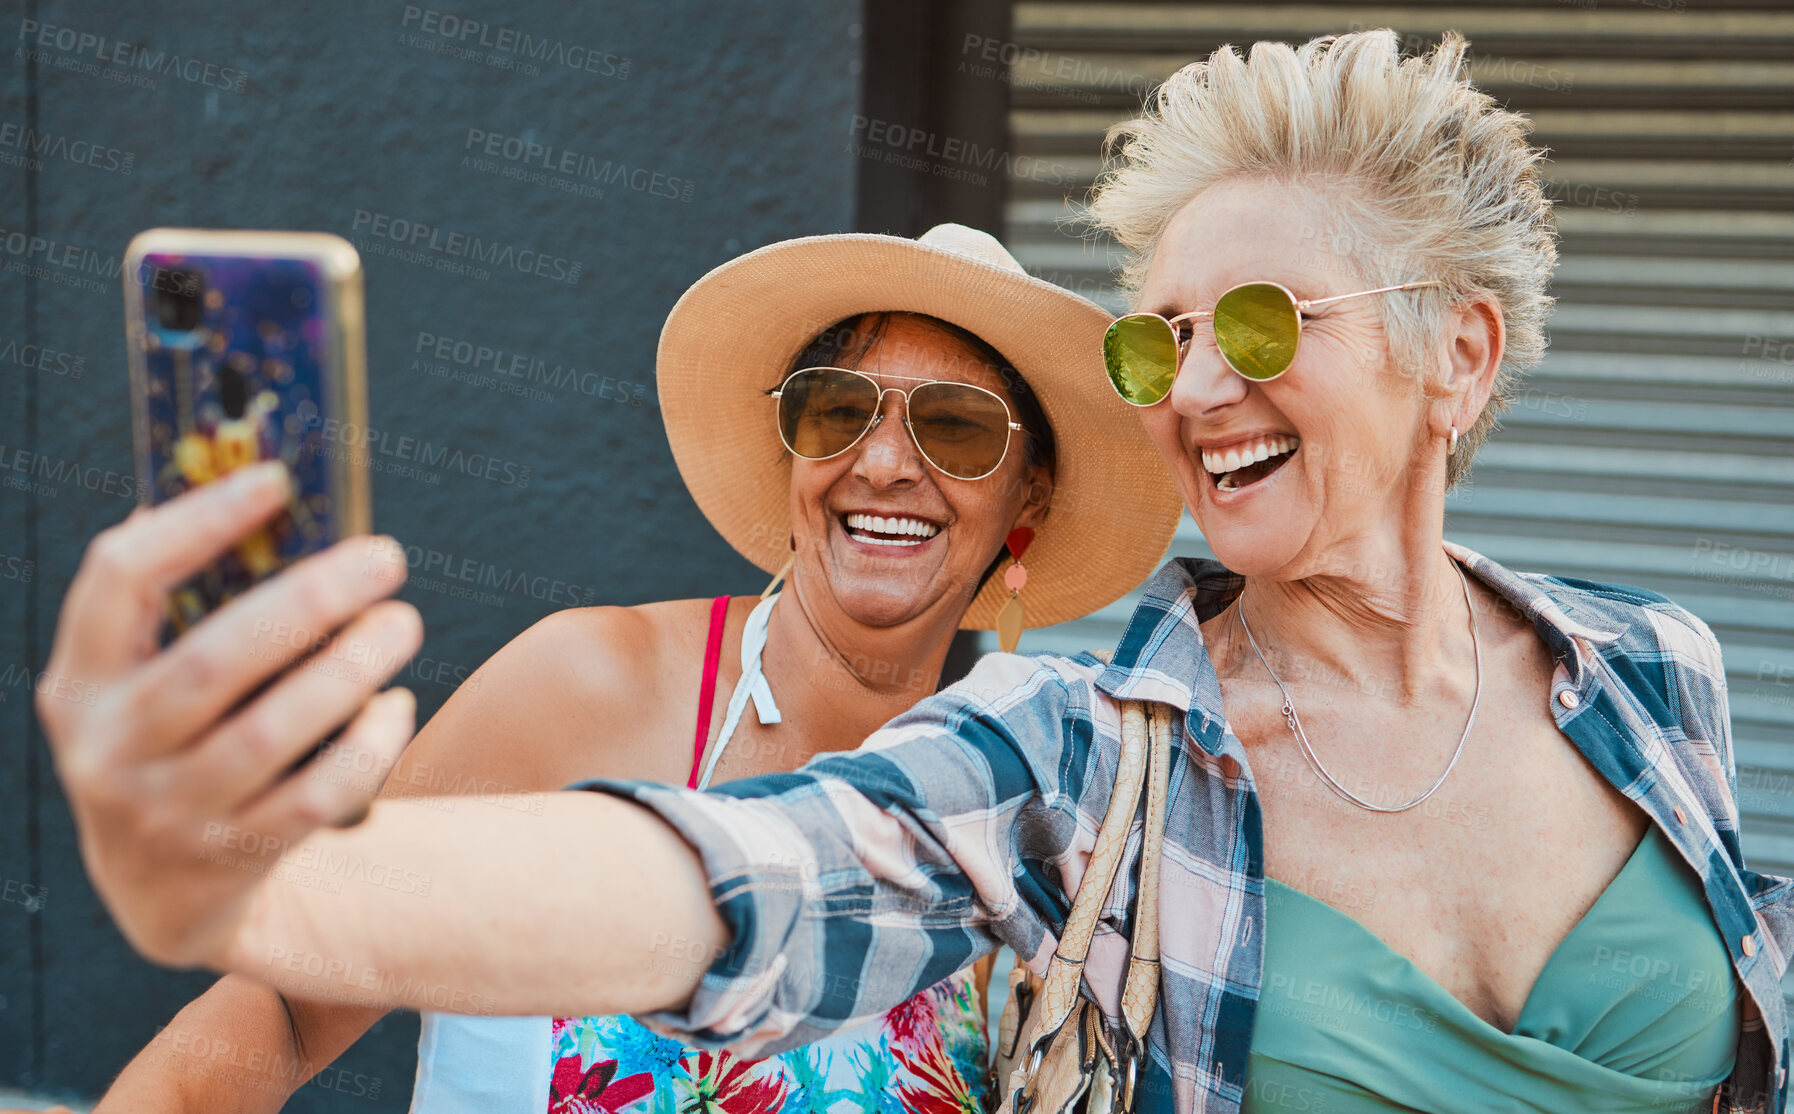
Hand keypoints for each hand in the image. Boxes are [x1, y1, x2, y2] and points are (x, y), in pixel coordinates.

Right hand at [37, 461, 422, 967]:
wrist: (159, 891)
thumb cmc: (174, 741)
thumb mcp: (144, 679)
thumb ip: (186, 605)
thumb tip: (274, 495)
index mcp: (81, 680)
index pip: (119, 578)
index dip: (197, 521)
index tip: (277, 480)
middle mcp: (109, 749)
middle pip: (213, 662)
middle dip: (310, 601)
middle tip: (386, 557)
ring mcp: (166, 812)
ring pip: (271, 734)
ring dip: (351, 669)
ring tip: (402, 623)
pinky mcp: (230, 858)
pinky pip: (315, 797)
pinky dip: (368, 746)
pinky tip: (396, 705)